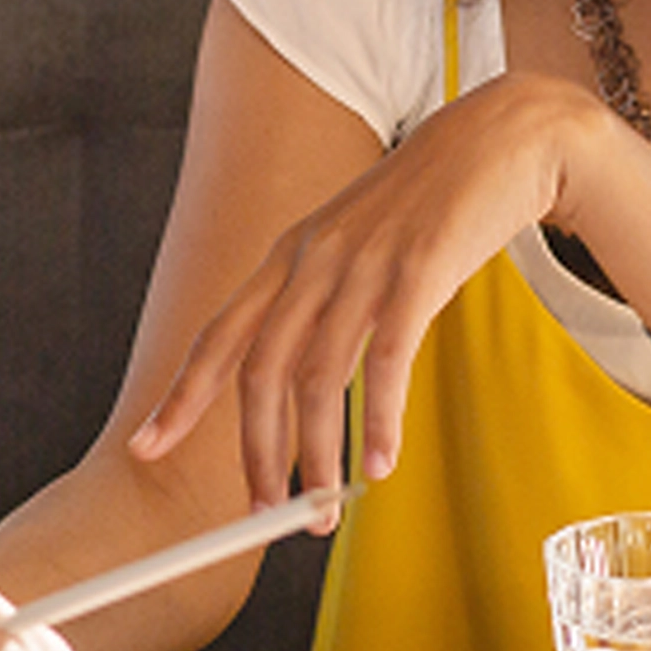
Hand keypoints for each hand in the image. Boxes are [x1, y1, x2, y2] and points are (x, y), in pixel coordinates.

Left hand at [128, 73, 603, 504]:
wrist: (503, 137)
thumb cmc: (432, 203)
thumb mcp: (359, 243)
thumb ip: (326, 299)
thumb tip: (306, 382)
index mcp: (290, 254)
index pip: (219, 336)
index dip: (179, 396)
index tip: (146, 446)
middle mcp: (314, 258)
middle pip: (261, 369)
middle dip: (256, 452)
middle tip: (263, 513)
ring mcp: (365, 263)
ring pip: (319, 377)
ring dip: (316, 453)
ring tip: (325, 507)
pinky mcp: (420, 270)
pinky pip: (388, 361)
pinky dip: (380, 421)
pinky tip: (381, 462)